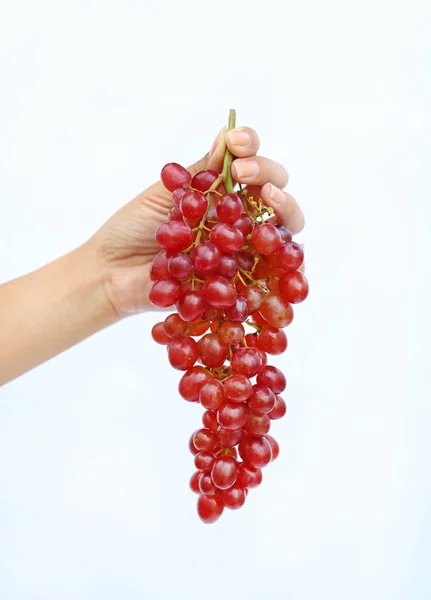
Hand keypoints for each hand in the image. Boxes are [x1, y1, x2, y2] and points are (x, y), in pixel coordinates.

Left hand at [89, 126, 304, 317]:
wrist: (111, 272)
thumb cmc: (133, 229)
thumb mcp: (166, 193)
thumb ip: (203, 172)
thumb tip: (229, 132)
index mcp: (223, 196)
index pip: (252, 168)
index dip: (252, 149)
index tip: (237, 141)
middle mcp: (239, 223)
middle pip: (276, 197)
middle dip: (270, 176)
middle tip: (246, 174)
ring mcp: (243, 255)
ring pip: (283, 234)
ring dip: (286, 210)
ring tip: (270, 198)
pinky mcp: (239, 286)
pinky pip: (273, 280)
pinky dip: (290, 270)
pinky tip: (286, 253)